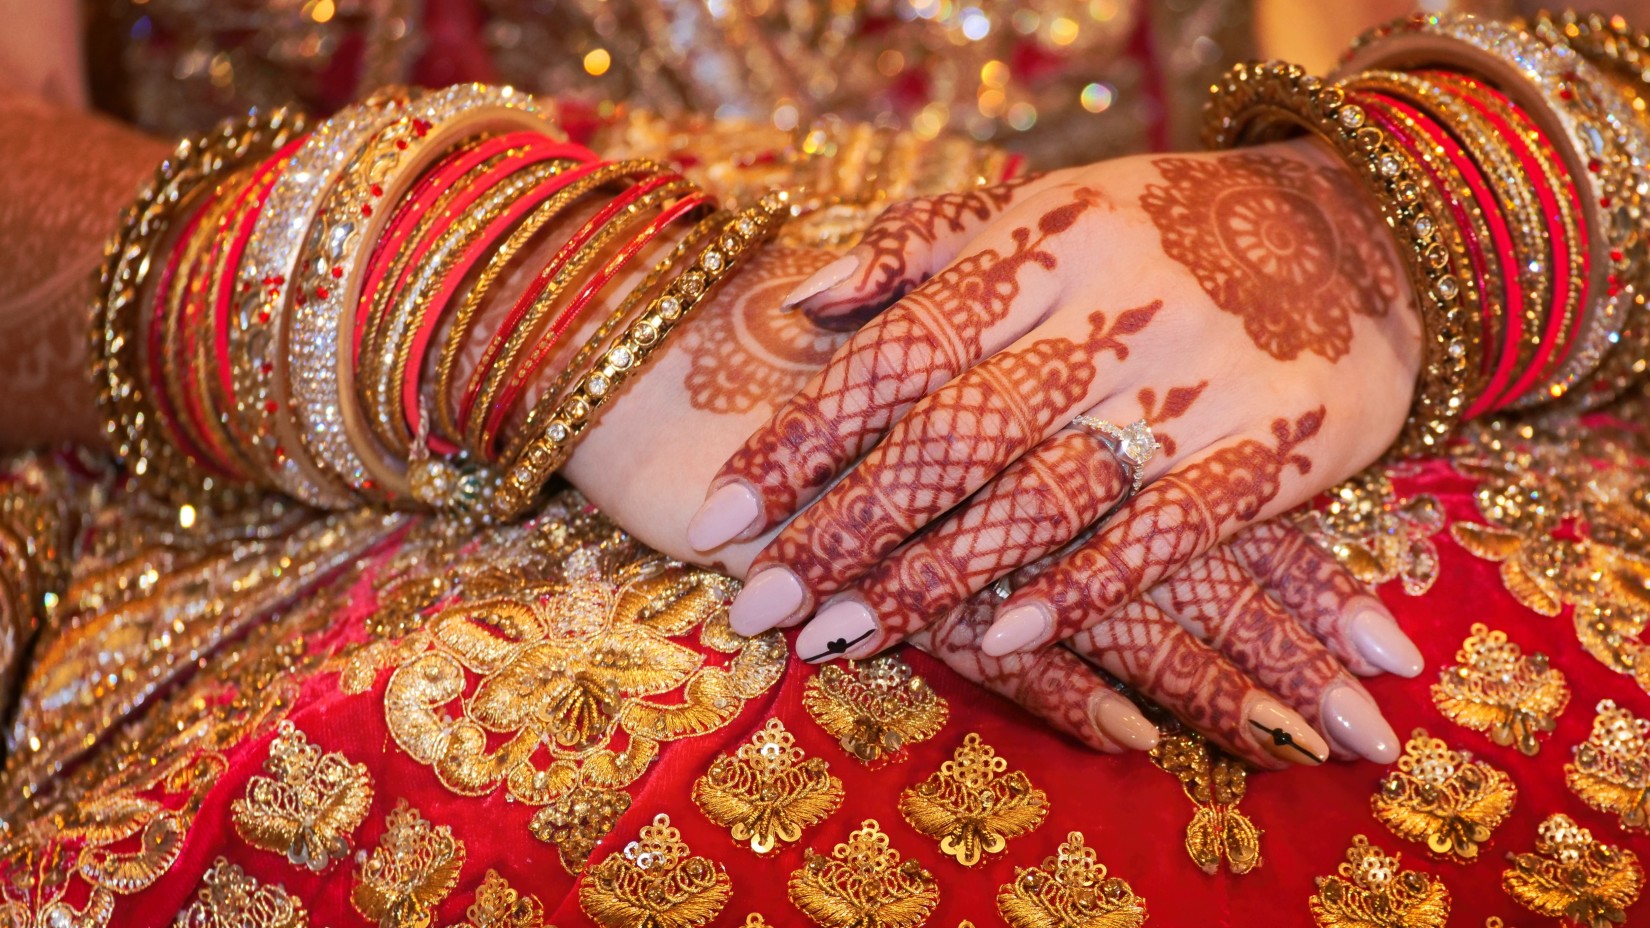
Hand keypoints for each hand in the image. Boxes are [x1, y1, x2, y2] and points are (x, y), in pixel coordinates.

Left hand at [566, 240, 1418, 766]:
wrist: (1362, 228)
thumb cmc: (1167, 229)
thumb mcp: (1045, 209)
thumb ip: (919, 254)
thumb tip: (796, 310)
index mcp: (1044, 243)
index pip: (900, 351)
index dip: (803, 436)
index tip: (721, 516)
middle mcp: (1112, 307)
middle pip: (954, 433)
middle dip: (844, 527)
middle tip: (759, 606)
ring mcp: (1199, 378)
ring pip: (1043, 491)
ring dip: (935, 576)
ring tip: (843, 638)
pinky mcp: (1279, 442)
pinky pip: (1166, 528)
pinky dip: (1080, 587)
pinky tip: (998, 641)